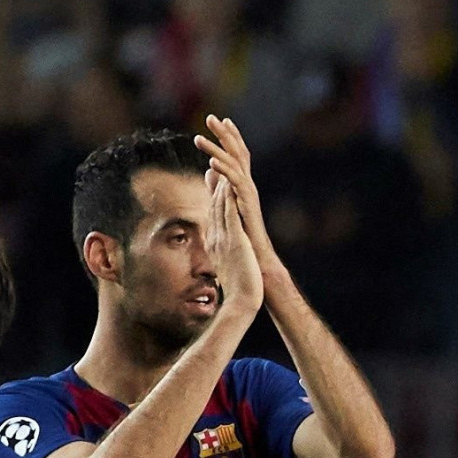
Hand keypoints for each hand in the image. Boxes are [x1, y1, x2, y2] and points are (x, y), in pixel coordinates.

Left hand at [196, 115, 282, 278]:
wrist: (256, 257)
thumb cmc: (242, 235)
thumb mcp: (225, 205)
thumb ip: (218, 187)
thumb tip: (207, 172)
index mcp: (243, 184)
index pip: (238, 154)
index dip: (230, 136)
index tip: (221, 120)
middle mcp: (248, 184)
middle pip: (238, 152)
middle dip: (225, 134)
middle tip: (212, 117)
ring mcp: (248, 193)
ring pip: (234, 164)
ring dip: (216, 150)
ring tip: (199, 138)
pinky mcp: (246, 204)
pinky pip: (235, 183)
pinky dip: (223, 171)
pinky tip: (211, 163)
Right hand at [202, 169, 267, 324]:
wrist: (243, 300)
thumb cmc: (239, 287)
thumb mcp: (230, 266)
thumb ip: (226, 256)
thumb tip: (224, 253)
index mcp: (215, 241)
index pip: (214, 211)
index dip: (215, 191)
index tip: (216, 174)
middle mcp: (216, 236)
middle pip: (214, 203)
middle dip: (215, 180)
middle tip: (214, 156)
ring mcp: (223, 237)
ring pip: (220, 204)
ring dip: (220, 182)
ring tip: (220, 160)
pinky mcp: (233, 239)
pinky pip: (229, 213)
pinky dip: (228, 197)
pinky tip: (229, 182)